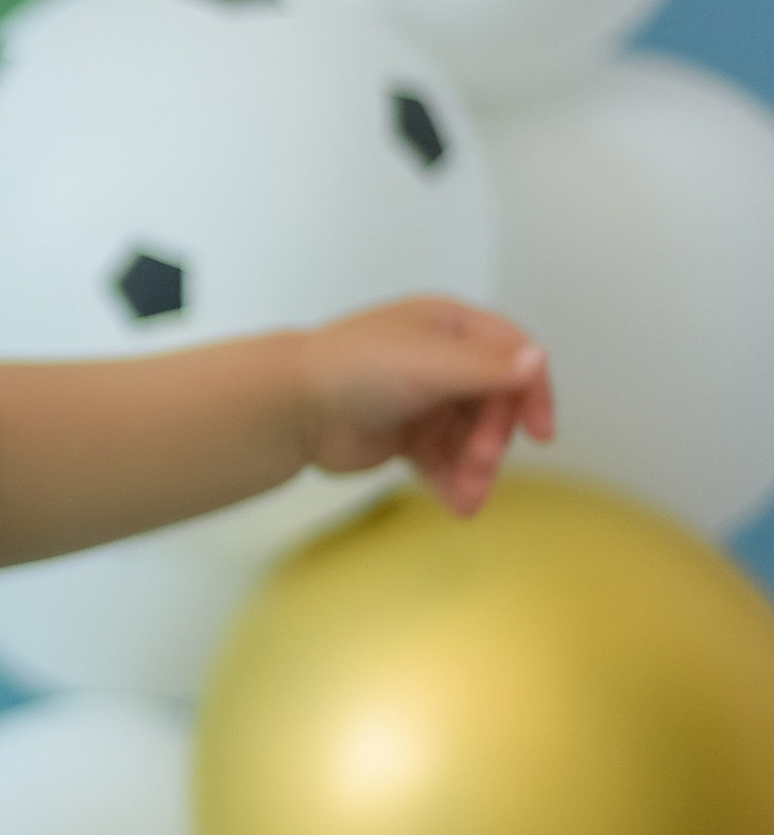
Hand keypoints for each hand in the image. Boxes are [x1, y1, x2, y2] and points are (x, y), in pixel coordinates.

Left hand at [297, 296, 554, 517]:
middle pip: (494, 404)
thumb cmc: (355, 369)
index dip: (532, 391)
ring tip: (468, 498)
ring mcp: (424, 400)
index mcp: (449, 327)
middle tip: (481, 463)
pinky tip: (459, 507)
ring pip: (471, 438)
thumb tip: (537, 358)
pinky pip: (444, 461)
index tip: (541, 432)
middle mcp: (442, 360)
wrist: (293, 408)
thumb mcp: (430, 362)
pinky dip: (453, 482)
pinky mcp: (407, 437)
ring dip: (475, 469)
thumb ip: (487, 367)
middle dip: (493, 439)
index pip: (512, 354)